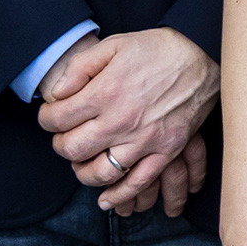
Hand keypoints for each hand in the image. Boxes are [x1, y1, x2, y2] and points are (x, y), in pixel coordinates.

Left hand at [39, 28, 220, 214]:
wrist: (200, 55)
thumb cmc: (155, 50)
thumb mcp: (113, 45)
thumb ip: (80, 67)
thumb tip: (56, 93)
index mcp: (106, 92)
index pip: (58, 118)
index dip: (46, 118)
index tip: (50, 115)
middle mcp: (121, 120)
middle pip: (73, 149)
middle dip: (61, 144)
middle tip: (64, 137)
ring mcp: (144, 140)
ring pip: (100, 172)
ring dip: (83, 173)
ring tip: (81, 162)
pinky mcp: (165, 151)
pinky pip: (138, 183)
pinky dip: (120, 196)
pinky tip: (106, 200)